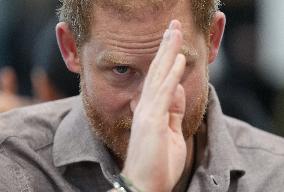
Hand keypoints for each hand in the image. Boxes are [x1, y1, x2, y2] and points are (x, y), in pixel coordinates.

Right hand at [122, 20, 186, 191]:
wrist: (145, 185)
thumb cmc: (158, 162)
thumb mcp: (172, 132)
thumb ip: (174, 110)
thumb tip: (177, 88)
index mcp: (151, 110)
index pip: (159, 80)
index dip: (166, 60)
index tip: (173, 45)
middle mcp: (146, 107)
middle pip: (157, 72)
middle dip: (166, 48)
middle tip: (172, 27)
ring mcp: (147, 113)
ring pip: (159, 77)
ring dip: (168, 54)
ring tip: (174, 33)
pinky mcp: (152, 122)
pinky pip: (163, 94)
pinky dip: (171, 76)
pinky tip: (178, 60)